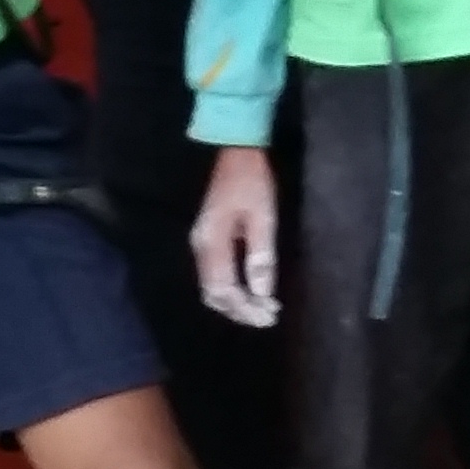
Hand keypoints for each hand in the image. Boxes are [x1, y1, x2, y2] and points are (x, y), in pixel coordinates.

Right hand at [191, 147, 280, 327]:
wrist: (235, 151)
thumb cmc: (253, 182)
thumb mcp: (263, 217)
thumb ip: (261, 256)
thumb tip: (262, 293)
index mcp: (212, 243)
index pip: (224, 291)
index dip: (245, 309)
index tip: (268, 317)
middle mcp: (200, 247)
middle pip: (214, 294)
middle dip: (240, 310)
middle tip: (268, 317)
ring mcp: (201, 243)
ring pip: (212, 286)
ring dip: (236, 301)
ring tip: (262, 307)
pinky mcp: (207, 239)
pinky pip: (214, 275)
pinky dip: (231, 288)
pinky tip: (251, 289)